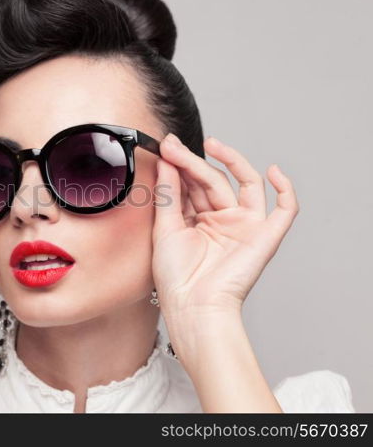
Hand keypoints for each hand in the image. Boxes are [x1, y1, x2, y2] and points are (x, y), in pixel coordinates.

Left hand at [151, 133, 298, 317]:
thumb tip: (167, 161)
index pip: (193, 183)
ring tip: (212, 145)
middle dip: (194, 161)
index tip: (165, 145)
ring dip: (231, 162)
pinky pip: (285, 210)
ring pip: (242, 185)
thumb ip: (168, 194)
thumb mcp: (165, 228)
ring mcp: (244, 225)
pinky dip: (286, 190)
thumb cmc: (175, 276)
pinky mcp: (264, 236)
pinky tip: (274, 171)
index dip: (181, 163)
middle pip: (213, 180)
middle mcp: (222, 219)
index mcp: (198, 219)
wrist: (191, 306)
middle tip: (174, 146)